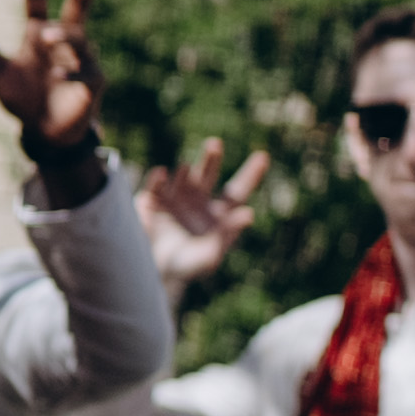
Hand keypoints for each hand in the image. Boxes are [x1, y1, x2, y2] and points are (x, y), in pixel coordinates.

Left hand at [0, 0, 108, 203]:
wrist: (42, 134)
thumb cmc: (22, 97)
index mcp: (38, 34)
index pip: (37, 0)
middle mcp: (63, 42)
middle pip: (80, 6)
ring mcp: (82, 61)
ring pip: (78, 38)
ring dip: (62, 35)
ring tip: (46, 36)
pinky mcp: (93, 83)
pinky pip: (85, 71)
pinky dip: (71, 70)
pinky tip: (58, 73)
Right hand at [139, 135, 278, 286]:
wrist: (151, 271)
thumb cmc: (186, 267)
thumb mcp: (210, 256)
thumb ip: (227, 235)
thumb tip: (248, 213)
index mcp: (218, 214)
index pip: (237, 191)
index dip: (250, 174)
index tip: (263, 156)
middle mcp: (197, 201)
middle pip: (208, 174)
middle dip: (211, 158)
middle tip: (215, 144)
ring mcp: (174, 198)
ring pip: (183, 176)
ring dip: (187, 171)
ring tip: (187, 168)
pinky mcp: (151, 200)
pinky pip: (156, 184)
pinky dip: (159, 178)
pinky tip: (162, 173)